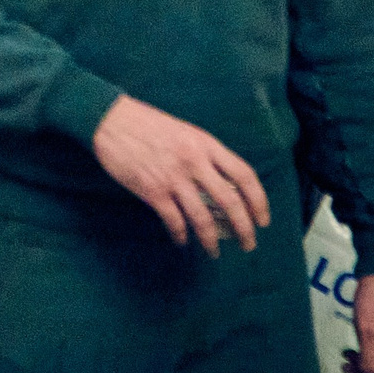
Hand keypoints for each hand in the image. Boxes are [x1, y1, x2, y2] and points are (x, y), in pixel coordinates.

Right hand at [89, 94, 270, 255]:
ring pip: (203, 219)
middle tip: (248, 244)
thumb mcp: (185, 133)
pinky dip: (180, 236)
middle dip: (243, 228)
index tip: (263, 219)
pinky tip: (182, 241)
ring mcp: (173, 178)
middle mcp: (194, 162)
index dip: (259, 200)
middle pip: (230, 202)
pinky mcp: (152, 191)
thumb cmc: (148, 125)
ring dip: (212, 241)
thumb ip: (204, 155)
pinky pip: (174, 221)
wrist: (110, 120)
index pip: (244, 175)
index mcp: (205, 144)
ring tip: (215, 252)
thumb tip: (222, 185)